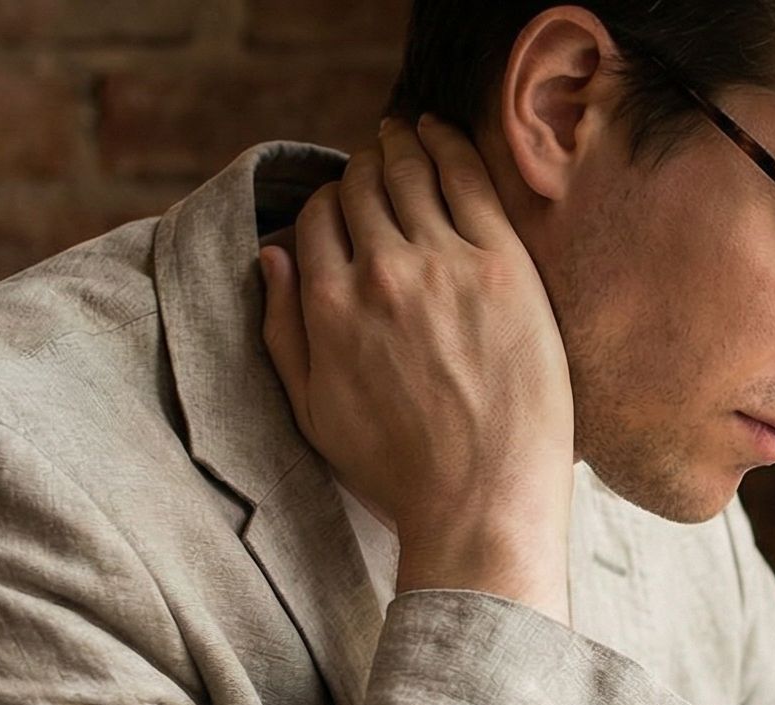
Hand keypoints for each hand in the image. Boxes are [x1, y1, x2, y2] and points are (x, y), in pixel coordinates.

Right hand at [259, 115, 573, 622]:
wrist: (482, 504)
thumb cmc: (398, 473)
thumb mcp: (313, 412)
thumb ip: (282, 330)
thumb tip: (271, 254)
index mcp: (328, 307)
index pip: (318, 220)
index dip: (329, 204)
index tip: (345, 204)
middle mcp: (379, 274)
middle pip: (362, 189)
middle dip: (363, 168)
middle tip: (376, 157)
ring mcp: (444, 264)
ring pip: (410, 173)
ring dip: (401, 146)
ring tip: (404, 134)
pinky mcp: (503, 264)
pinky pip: (468, 179)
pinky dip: (448, 144)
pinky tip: (442, 130)